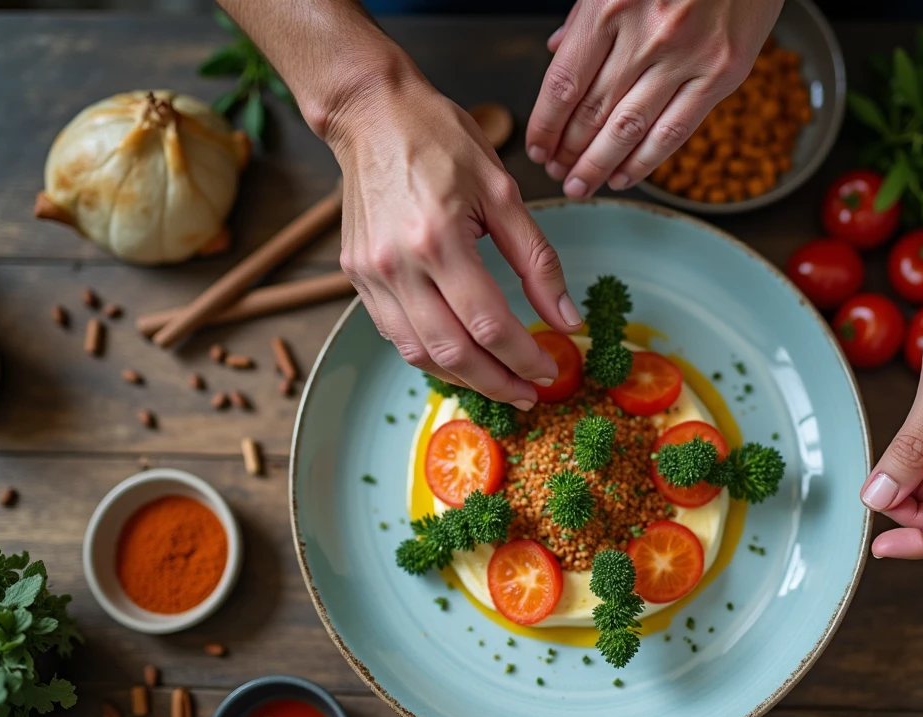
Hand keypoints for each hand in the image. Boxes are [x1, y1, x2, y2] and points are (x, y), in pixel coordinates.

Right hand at [326, 69, 582, 408]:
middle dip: (497, 383)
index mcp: (439, 238)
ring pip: (418, 354)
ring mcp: (370, 274)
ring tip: (500, 384)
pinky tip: (461, 357)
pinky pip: (396, 334)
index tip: (550, 370)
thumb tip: (566, 318)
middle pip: (452, 352)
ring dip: (463, 379)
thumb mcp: (504, 191)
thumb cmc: (440, 140)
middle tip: (529, 394)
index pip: (489, 323)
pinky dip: (431, 356)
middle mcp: (397, 264)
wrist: (371, 115)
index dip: (523, 357)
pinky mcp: (356, 277)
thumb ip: (538, 261)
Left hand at [527, 0, 783, 197]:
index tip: (537, 147)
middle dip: (568, 152)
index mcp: (609, 6)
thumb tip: (556, 51)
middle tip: (556, 173)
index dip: (545, 125)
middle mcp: (645, 35)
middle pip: (591, 112)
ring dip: (598, 166)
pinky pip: (675, 131)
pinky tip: (624, 177)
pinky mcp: (722, 74)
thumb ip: (587, 14)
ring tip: (580, 185)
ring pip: (628, 129)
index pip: (564, 83)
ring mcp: (685, 57)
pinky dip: (645, 161)